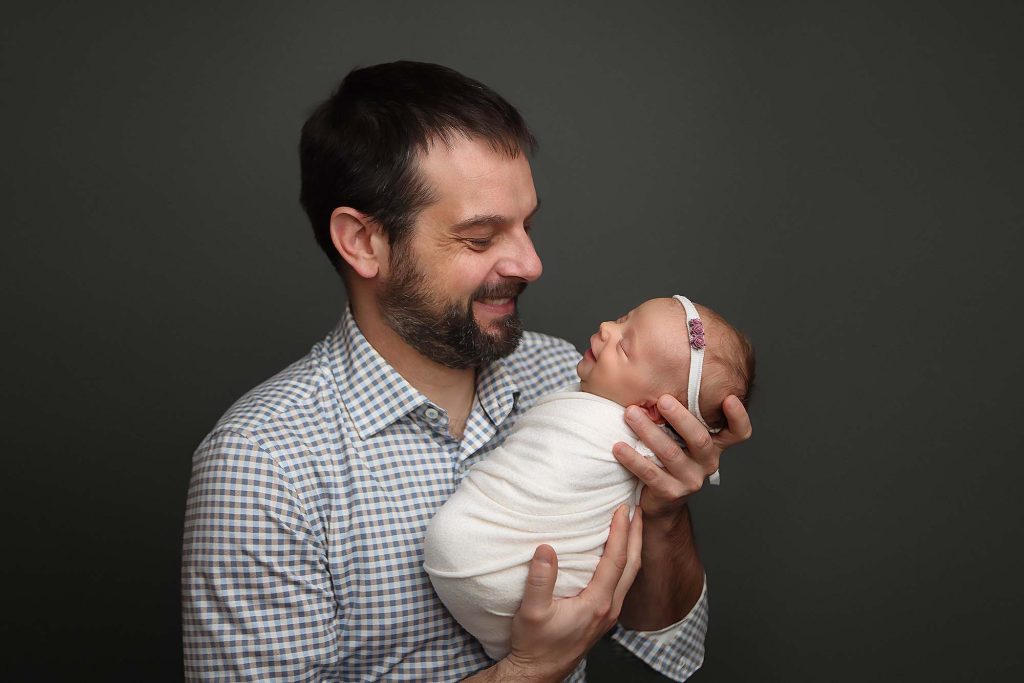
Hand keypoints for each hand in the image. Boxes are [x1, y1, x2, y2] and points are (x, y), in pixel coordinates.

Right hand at [502, 505, 642, 681]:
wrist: (539, 672)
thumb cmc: (535, 644)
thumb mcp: (531, 612)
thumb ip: (540, 581)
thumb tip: (546, 549)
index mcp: (597, 604)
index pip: (616, 561)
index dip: (621, 532)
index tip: (622, 509)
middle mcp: (609, 608)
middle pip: (632, 565)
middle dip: (637, 535)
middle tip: (638, 509)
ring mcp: (608, 614)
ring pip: (630, 575)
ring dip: (633, 547)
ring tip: (632, 525)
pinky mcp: (603, 616)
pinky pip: (622, 583)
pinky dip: (625, 562)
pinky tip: (617, 553)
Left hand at [614, 394, 751, 521]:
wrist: (658, 499)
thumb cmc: (666, 455)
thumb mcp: (678, 434)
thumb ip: (676, 411)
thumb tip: (656, 368)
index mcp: (714, 444)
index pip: (738, 433)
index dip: (738, 416)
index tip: (729, 397)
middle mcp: (707, 461)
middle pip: (700, 439)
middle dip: (680, 418)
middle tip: (661, 400)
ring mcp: (690, 479)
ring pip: (671, 453)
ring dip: (649, 431)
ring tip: (630, 414)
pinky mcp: (671, 492)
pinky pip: (650, 473)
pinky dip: (633, 458)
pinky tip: (619, 446)